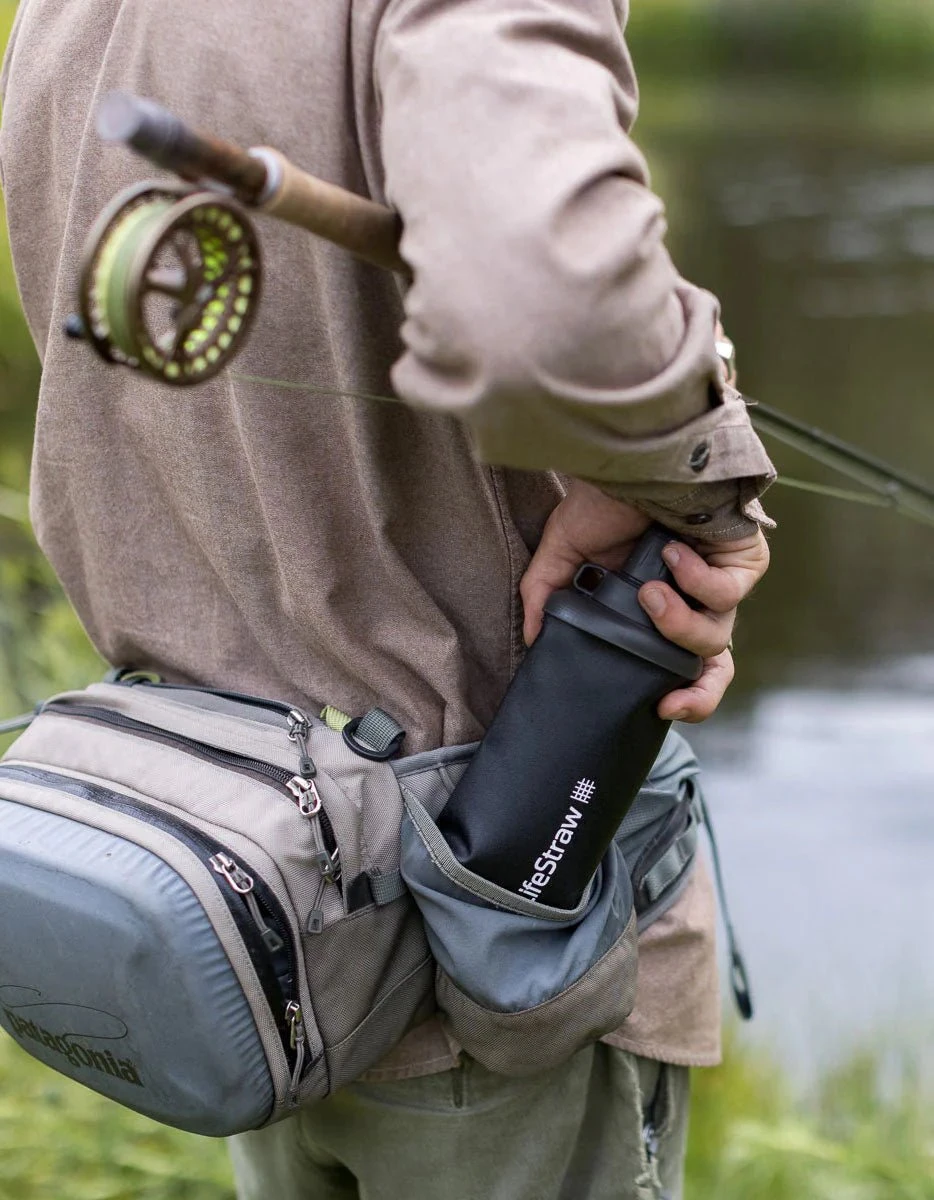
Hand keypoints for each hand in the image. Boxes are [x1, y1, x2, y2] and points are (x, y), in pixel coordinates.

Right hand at [518, 480, 769, 722]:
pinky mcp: (743, 560)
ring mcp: (721, 581)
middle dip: (699, 692)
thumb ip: (544, 596)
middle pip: (713, 666)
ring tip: (649, 593)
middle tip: (672, 698)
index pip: (682, 665)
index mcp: (658, 608)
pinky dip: (694, 579)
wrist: (631, 457)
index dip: (685, 698)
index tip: (663, 709)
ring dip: (677, 623)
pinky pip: (726, 593)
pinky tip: (672, 552)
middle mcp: (692, 601)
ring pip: (715, 635)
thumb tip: (532, 641)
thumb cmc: (603, 500)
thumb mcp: (564, 552)